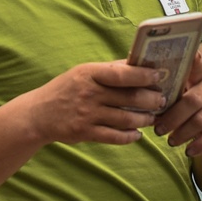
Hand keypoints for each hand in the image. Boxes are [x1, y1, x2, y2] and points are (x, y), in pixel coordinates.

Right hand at [27, 60, 164, 145]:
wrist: (38, 114)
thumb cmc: (65, 89)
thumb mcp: (83, 72)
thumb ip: (109, 70)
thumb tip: (136, 63)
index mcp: (89, 74)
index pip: (121, 74)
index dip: (143, 75)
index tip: (159, 75)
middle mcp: (89, 93)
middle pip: (128, 97)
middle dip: (151, 100)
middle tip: (162, 100)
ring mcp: (87, 114)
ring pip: (125, 118)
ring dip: (144, 119)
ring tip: (153, 117)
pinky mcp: (85, 133)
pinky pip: (115, 137)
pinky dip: (130, 137)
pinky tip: (137, 134)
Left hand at [153, 56, 201, 155]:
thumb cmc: (192, 105)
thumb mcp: (182, 94)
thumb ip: (169, 91)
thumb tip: (142, 94)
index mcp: (199, 74)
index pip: (196, 63)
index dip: (193, 59)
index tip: (190, 55)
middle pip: (191, 101)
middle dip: (172, 117)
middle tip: (158, 130)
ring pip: (201, 119)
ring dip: (183, 133)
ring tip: (170, 141)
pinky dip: (200, 144)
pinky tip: (188, 151)